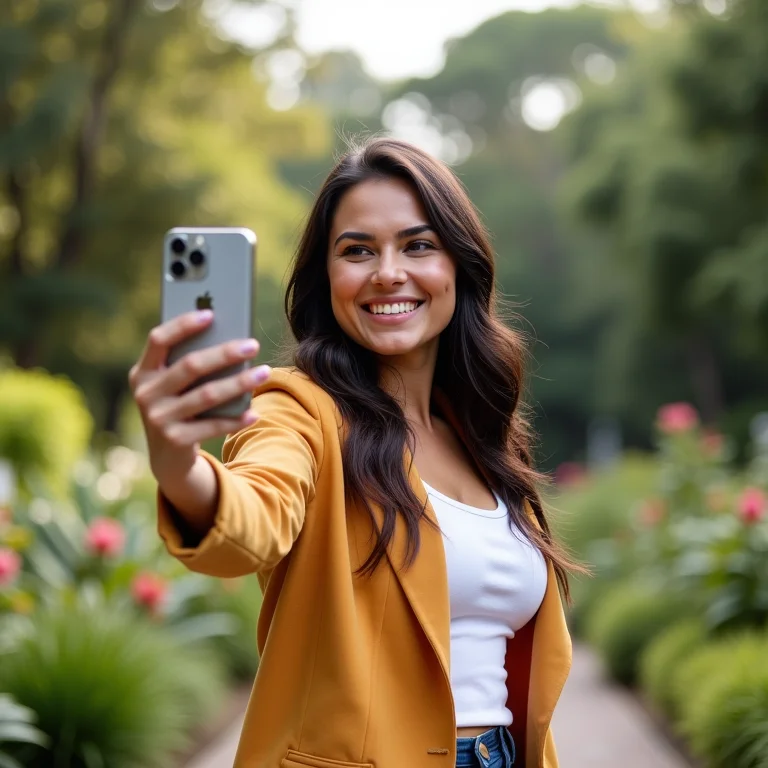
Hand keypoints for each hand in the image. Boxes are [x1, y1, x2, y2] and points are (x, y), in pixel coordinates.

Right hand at [129, 309, 269, 487]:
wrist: (168, 457)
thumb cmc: (179, 406)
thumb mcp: (174, 385)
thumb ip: (189, 363)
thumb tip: (231, 340)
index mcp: (142, 372)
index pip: (158, 339)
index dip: (183, 325)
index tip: (211, 314)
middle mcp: (145, 394)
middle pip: (190, 366)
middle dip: (225, 353)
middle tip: (253, 344)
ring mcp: (158, 418)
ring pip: (207, 395)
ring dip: (239, 383)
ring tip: (264, 372)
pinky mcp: (175, 440)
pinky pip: (213, 425)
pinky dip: (236, 419)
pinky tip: (254, 412)